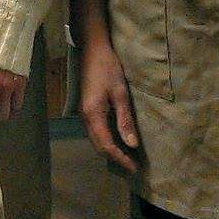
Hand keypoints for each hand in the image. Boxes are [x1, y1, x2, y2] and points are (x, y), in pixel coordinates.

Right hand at [77, 42, 140, 172]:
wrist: (93, 49)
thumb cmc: (108, 68)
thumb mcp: (120, 93)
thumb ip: (125, 120)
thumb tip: (132, 144)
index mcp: (93, 115)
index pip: (106, 145)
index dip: (120, 158)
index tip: (134, 168)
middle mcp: (85, 118)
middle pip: (99, 146)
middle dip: (116, 158)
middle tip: (134, 166)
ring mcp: (84, 114)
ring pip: (96, 140)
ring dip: (111, 150)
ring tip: (129, 157)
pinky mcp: (87, 109)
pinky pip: (96, 132)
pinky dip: (107, 141)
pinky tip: (119, 141)